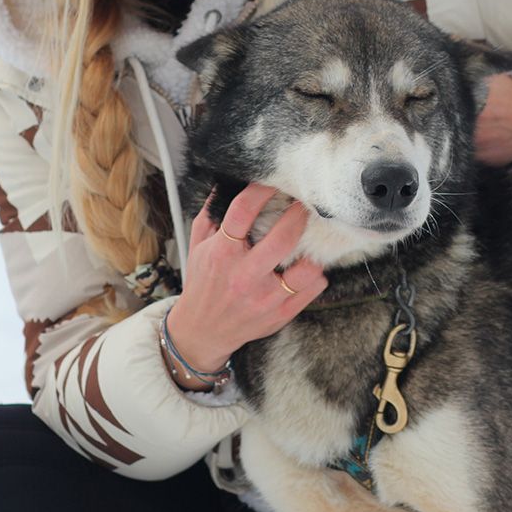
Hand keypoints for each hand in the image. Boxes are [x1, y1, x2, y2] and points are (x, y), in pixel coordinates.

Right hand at [164, 184, 327, 387]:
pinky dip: (314, 275)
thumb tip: (222, 185)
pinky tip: (306, 268)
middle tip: (303, 205)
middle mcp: (245, 275)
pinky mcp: (280, 314)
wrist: (202, 331)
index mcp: (222, 253)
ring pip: (306, 269)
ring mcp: (265, 298)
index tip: (272, 181)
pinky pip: (313, 289)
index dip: (261, 189)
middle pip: (283, 238)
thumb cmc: (203, 284)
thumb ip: (210, 215)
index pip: (243, 211)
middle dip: (298, 215)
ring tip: (311, 241)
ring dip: (313, 251)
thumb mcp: (197, 247)